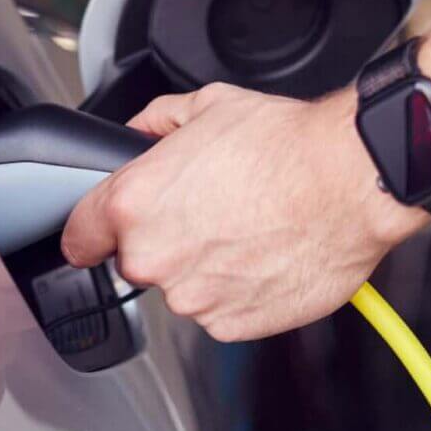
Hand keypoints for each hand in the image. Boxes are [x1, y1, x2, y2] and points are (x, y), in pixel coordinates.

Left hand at [61, 83, 428, 340]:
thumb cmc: (287, 146)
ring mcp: (192, 297)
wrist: (351, 183)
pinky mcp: (230, 324)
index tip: (100, 236)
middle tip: (208, 213)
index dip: (92, 232)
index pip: (79, 236)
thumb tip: (137, 133)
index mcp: (134, 204)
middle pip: (135, 261)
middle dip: (161, 241)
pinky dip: (235, 291)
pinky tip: (261, 256)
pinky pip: (218, 311)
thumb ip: (155, 121)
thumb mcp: (208, 106)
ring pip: (180, 288)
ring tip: (246, 230)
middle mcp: (154, 256)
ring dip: (202, 267)